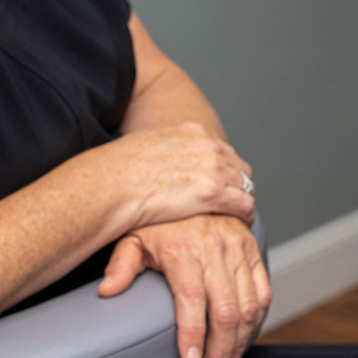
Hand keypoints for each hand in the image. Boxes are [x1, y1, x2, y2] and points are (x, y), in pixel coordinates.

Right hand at [83, 122, 255, 229]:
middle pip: (238, 167)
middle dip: (235, 185)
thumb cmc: (120, 170)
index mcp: (193, 132)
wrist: (113, 184)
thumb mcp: (147, 145)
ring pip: (245, 186)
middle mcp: (208, 145)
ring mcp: (213, 168)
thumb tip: (164, 163)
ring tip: (234, 217)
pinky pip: (244, 204)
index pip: (223, 150)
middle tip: (229, 204)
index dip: (223, 170)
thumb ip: (167, 150)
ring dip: (240, 200)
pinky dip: (244, 215)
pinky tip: (237, 224)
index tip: (220, 185)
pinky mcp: (213, 193)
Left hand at [98, 214, 270, 357]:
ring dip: (239, 345)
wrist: (193, 186)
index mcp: (184, 248)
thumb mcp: (134, 235)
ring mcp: (239, 250)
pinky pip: (263, 293)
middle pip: (225, 311)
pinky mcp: (254, 252)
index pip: (192, 298)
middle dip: (219, 353)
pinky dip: (256, 322)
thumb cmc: (160, 217)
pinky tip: (243, 341)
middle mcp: (216, 249)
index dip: (193, 333)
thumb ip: (121, 264)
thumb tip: (107, 291)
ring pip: (247, 308)